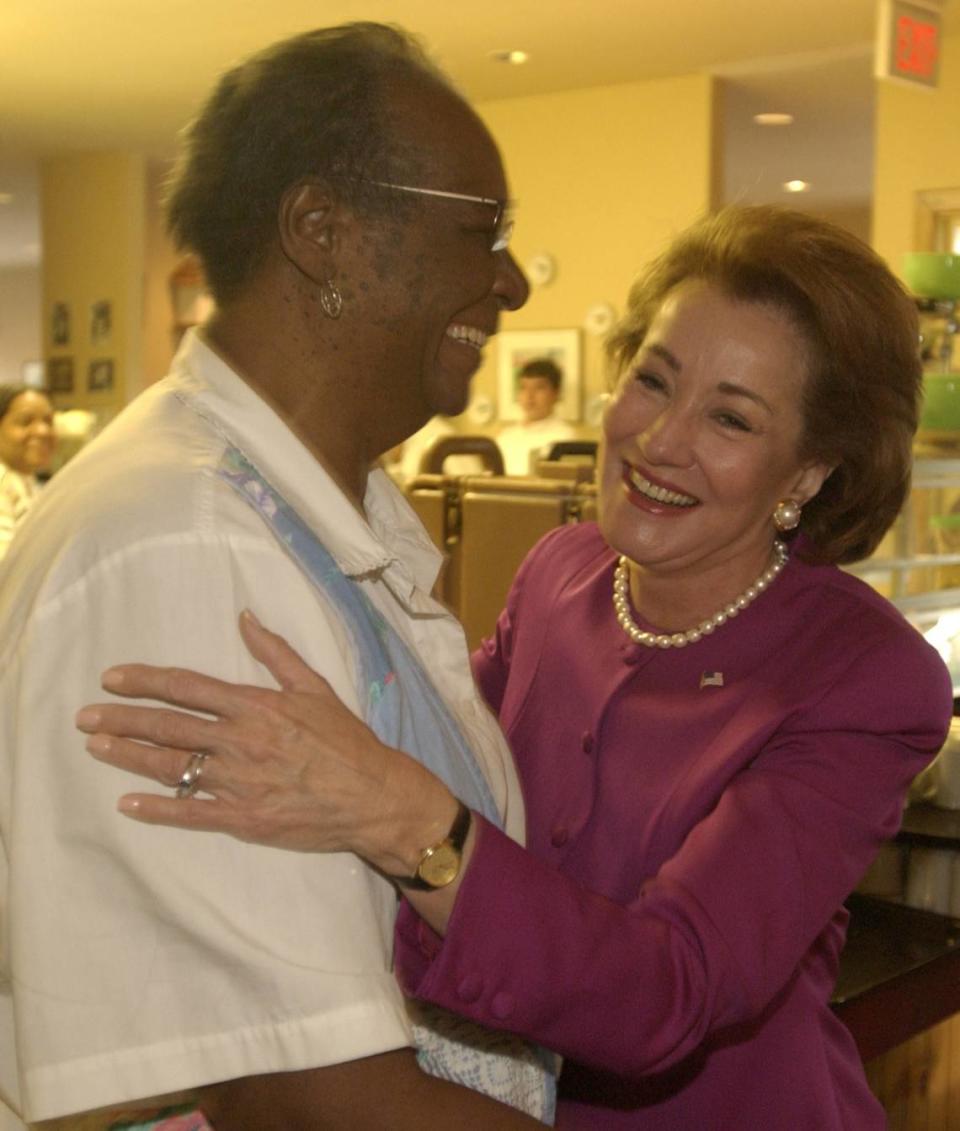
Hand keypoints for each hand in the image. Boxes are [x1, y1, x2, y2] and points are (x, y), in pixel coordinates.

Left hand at [75, 610, 458, 877]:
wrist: (372, 796)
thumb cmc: (346, 740)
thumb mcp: (315, 687)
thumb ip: (276, 653)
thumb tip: (245, 618)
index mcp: (255, 706)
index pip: (187, 687)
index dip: (144, 681)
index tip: (112, 678)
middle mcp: (240, 742)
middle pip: (167, 727)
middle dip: (121, 720)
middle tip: (84, 718)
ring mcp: (238, 783)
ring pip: (172, 768)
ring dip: (129, 757)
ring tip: (97, 748)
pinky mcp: (242, 819)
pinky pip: (191, 813)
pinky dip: (157, 809)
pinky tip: (128, 803)